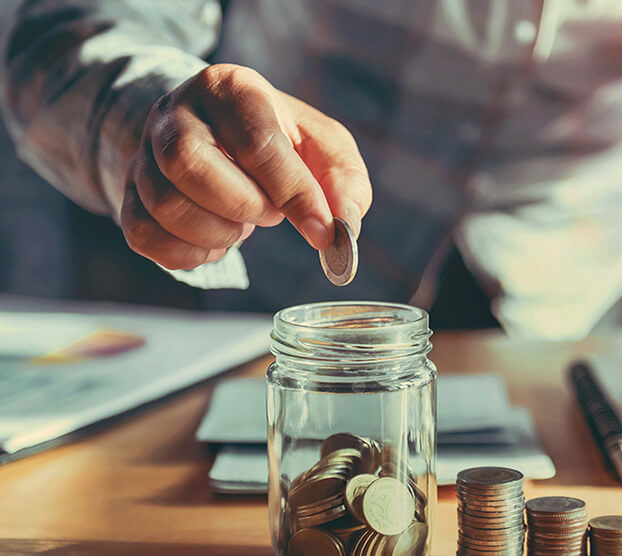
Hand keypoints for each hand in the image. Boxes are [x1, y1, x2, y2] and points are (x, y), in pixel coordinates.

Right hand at [121, 64, 371, 269]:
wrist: (219, 133)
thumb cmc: (280, 141)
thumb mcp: (323, 147)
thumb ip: (344, 183)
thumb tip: (343, 226)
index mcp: (231, 88)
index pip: (256, 143)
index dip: (293, 195)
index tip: (322, 231)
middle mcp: (176, 113)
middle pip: (189, 164)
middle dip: (243, 205)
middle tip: (269, 214)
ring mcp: (145, 153)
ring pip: (165, 205)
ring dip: (219, 233)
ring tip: (243, 223)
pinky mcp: (130, 192)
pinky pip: (145, 236)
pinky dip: (190, 254)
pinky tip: (216, 241)